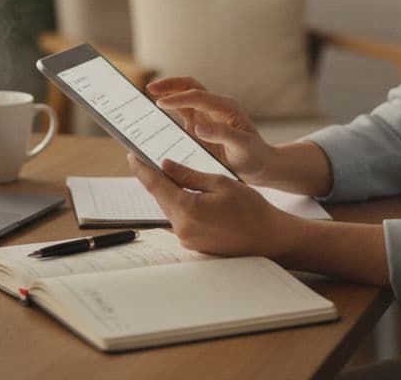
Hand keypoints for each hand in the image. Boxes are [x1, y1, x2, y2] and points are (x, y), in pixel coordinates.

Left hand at [126, 153, 294, 257]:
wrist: (269, 239)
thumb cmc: (250, 209)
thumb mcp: (220, 182)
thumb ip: (189, 175)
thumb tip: (165, 166)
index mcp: (187, 210)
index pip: (155, 185)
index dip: (142, 169)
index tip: (132, 156)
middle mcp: (182, 228)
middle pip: (161, 198)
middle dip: (156, 179)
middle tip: (150, 160)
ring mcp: (187, 240)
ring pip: (171, 209)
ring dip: (171, 193)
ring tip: (173, 176)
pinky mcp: (194, 245)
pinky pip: (181, 220)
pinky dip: (182, 206)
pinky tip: (190, 196)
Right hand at [147, 77, 275, 183]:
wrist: (259, 165)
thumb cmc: (254, 155)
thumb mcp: (243, 146)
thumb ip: (223, 134)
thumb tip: (199, 127)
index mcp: (225, 107)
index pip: (198, 96)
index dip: (178, 98)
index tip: (161, 104)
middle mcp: (215, 107)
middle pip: (190, 86)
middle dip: (170, 85)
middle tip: (149, 88)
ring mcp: (206, 115)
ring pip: (184, 96)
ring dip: (167, 92)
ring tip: (148, 94)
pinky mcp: (199, 125)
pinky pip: (182, 112)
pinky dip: (169, 108)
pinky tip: (155, 113)